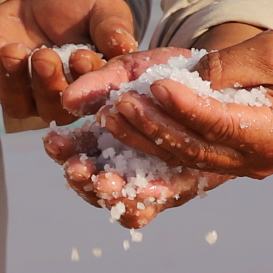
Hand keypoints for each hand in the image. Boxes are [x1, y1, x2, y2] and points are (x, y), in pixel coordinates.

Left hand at [0, 0, 141, 124]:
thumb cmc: (78, 5)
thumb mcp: (101, 8)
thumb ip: (112, 27)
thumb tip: (125, 45)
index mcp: (92, 86)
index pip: (91, 96)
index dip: (85, 82)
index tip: (81, 56)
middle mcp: (59, 98)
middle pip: (53, 109)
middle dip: (48, 84)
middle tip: (45, 56)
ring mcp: (26, 93)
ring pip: (19, 104)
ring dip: (15, 81)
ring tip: (15, 50)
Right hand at [40, 46, 216, 227]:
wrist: (218, 75)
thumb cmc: (168, 72)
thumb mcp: (129, 71)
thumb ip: (99, 84)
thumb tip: (68, 101)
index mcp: (105, 139)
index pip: (76, 151)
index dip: (64, 151)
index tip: (54, 141)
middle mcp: (125, 165)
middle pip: (95, 185)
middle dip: (83, 179)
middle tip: (78, 169)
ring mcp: (153, 179)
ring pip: (125, 202)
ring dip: (112, 195)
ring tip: (106, 181)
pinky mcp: (185, 186)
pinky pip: (163, 201)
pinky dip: (150, 198)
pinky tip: (145, 189)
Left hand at [98, 26, 272, 184]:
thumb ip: (233, 64)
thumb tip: (188, 75)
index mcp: (272, 135)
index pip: (220, 123)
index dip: (186, 106)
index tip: (154, 86)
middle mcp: (254, 161)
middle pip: (193, 149)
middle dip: (151, 126)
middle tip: (115, 105)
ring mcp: (239, 168)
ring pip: (182, 161)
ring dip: (142, 141)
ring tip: (108, 118)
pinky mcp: (226, 163)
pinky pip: (184, 164)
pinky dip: (152, 153)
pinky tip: (121, 141)